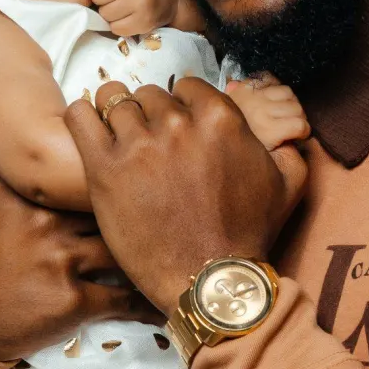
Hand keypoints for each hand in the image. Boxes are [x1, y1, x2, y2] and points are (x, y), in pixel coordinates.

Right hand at [0, 64, 147, 360]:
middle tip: (176, 201)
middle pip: (116, 199)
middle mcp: (46, 218)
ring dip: (154, 243)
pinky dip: (149, 295)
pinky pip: (126, 296)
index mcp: (24, 186)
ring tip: (179, 240)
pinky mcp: (73, 303)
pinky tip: (166, 287)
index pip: (87, 162)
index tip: (142, 163)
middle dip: (147, 200)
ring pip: (128, 241)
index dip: (120, 164)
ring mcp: (62, 261)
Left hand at [64, 77, 303, 313]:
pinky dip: (82, 117)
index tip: (178, 128)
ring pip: (115, 102)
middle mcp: (177, 123)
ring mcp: (138, 144)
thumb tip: (289, 135)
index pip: (187, 86)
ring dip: (117, 117)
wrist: (209, 281)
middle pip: (150, 95)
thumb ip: (289, 151)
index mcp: (219, 119)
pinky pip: (79, 117)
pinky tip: (90, 130)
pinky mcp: (104, 168)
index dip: (182, 106)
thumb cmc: (247, 237)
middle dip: (150, 114)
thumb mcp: (286, 188)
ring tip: (120, 141)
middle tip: (150, 144)